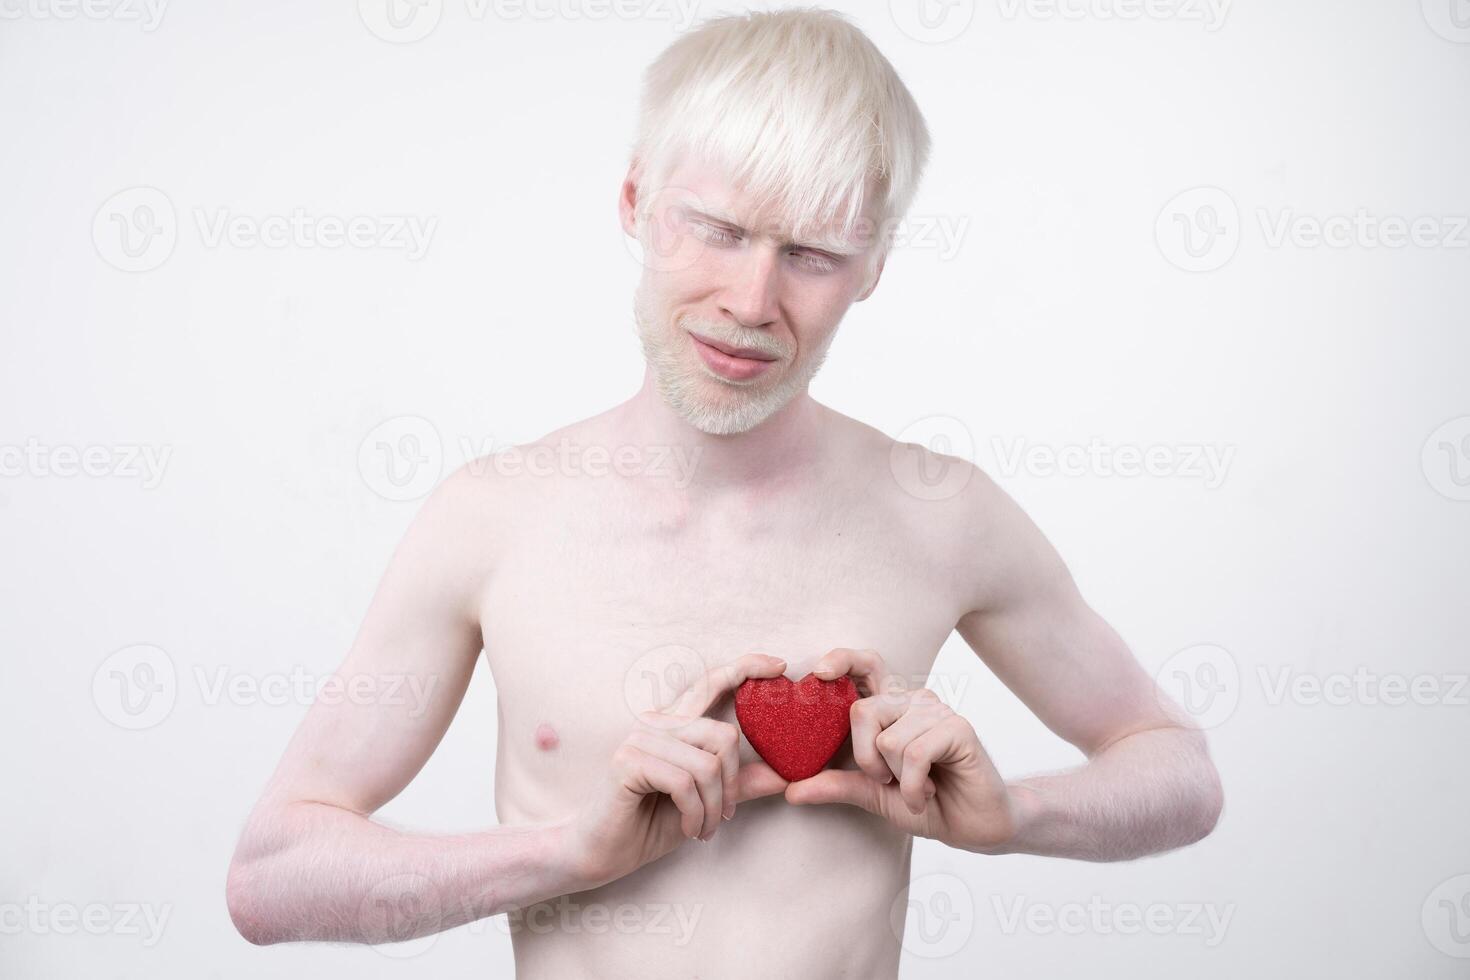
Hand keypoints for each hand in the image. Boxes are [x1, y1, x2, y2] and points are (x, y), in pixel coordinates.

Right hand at [563, 653, 789, 888]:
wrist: (598, 855)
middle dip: (733, 785)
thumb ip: (738, 785)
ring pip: (706, 766)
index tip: (780, 665)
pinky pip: (684, 783)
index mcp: (675, 726)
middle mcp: (657, 723)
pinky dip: (695, 814)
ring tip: (704, 830)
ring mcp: (639, 739)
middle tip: (726, 816)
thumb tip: (784, 775)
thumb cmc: (648, 826)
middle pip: (724, 735)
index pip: (711, 684)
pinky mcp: (628, 762)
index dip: (746, 668)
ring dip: (714, 809)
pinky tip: (690, 830)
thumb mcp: (705, 804)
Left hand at [784, 648, 1019, 851]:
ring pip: (887, 739)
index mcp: (890, 708)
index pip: (864, 666)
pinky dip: (914, 786)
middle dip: (866, 759)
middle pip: (862, 711)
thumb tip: (790, 791)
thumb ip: (836, 786)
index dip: (842, 660)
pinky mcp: (958, 727)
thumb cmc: (925, 803)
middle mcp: (912, 700)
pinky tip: (928, 794)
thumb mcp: (872, 794)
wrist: (973, 827)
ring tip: (918, 788)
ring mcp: (936, 710)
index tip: (818, 672)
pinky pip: (913, 754)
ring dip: (897, 779)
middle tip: (888, 780)